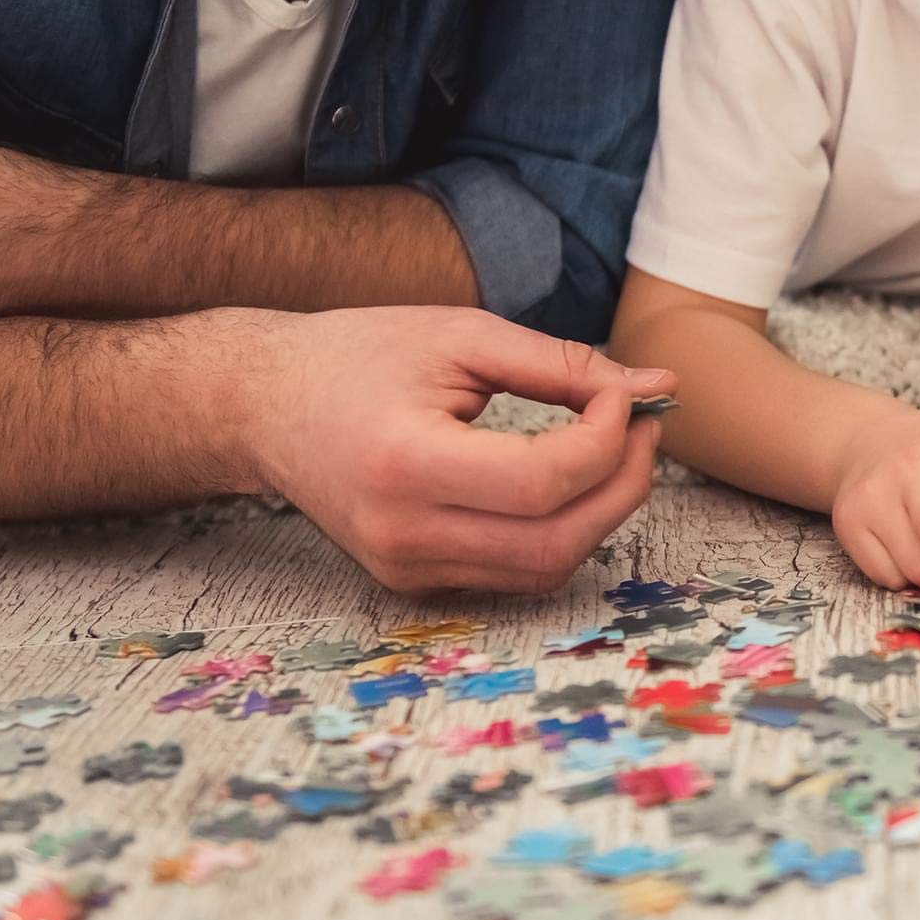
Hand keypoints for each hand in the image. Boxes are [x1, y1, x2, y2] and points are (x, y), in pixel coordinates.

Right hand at [232, 306, 673, 595]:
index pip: (542, 481)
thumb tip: (655, 387)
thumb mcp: (463, 337)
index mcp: (405, 463)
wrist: (265, 405)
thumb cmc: (360, 355)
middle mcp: (402, 533)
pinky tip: (567, 481)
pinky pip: (515, 572)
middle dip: (623, 485)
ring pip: (545, 567)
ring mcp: (405, 568)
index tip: (622, 396)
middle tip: (642, 427)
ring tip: (613, 449)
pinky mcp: (412, 581)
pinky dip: (559, 531)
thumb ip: (563, 366)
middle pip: (555, 540)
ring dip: (601, 513)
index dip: (606, 440)